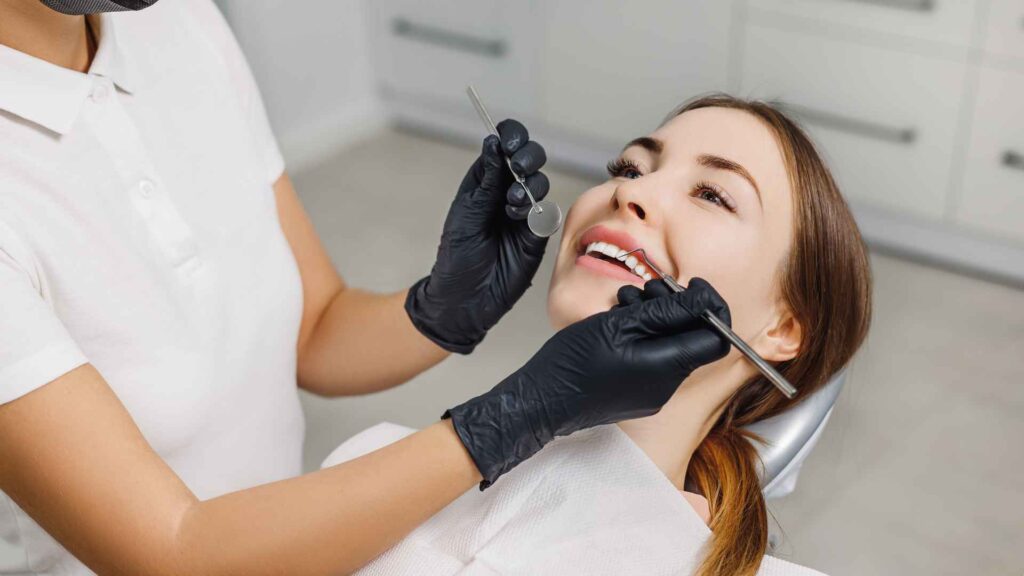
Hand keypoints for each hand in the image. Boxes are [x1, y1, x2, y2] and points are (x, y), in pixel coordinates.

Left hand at [406, 119, 550, 353]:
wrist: (466, 299)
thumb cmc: (457, 257)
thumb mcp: (466, 214)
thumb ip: (486, 180)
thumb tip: (493, 143)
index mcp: (485, 182)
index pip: (503, 148)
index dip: (511, 138)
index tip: (510, 141)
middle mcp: (506, 193)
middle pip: (530, 160)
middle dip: (528, 157)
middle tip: (519, 166)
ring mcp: (524, 213)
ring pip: (541, 183)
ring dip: (529, 186)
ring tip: (510, 204)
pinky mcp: (538, 234)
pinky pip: (547, 212)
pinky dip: (537, 209)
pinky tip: (519, 218)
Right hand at [445, 278, 731, 487]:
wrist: (542, 399)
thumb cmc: (574, 362)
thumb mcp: (620, 323)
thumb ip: (666, 312)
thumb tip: (704, 300)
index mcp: (667, 368)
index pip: (717, 338)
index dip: (710, 307)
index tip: (692, 286)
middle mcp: (666, 386)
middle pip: (692, 339)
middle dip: (675, 308)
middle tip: (647, 291)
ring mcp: (653, 394)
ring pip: (671, 347)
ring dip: (654, 320)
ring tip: (624, 306)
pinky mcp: (638, 395)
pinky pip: (654, 360)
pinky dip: (643, 337)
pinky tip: (617, 325)